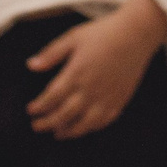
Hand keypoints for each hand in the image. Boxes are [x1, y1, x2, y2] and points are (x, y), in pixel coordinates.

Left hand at [26, 0, 166, 138]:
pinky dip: (90, 128)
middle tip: (36, 126)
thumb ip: (51, 53)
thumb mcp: (73, 37)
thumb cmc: (103, 32)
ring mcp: (106, 97)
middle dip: (48, 123)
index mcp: (76, 73)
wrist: (136, 34)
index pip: (52, 97)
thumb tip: (31, 65)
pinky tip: (83, 128)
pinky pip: (103, 122)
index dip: (39, 107)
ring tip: (57, 133)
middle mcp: (90, 89)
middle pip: (64, 114)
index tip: (31, 111)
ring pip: (84, 124)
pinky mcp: (119, 100)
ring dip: (68, 131)